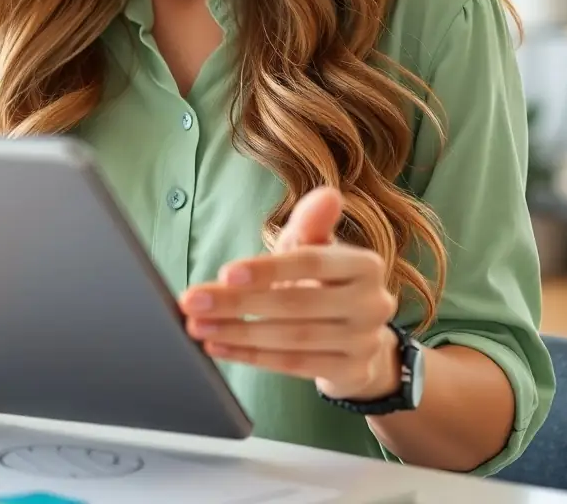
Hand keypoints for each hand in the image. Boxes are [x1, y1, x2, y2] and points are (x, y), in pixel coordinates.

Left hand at [179, 187, 400, 400]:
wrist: (355, 334)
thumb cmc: (323, 280)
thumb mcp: (314, 247)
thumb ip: (311, 223)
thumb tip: (328, 194)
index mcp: (365, 265)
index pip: (311, 263)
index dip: (267, 269)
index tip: (224, 273)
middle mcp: (373, 303)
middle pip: (295, 304)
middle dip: (237, 303)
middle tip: (192, 301)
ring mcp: (364, 341)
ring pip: (291, 338)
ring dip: (237, 332)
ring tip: (197, 326)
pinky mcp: (351, 372)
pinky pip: (293, 365)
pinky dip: (251, 356)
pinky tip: (218, 348)